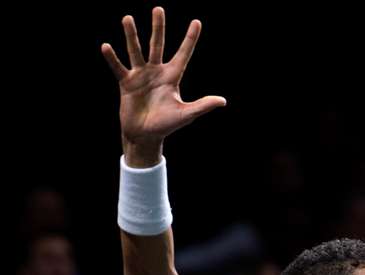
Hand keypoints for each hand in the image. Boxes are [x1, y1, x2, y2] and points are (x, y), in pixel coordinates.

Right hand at [101, 7, 225, 164]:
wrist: (145, 135)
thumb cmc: (167, 125)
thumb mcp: (186, 114)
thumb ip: (202, 106)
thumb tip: (223, 101)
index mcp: (172, 77)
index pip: (183, 54)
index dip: (190, 39)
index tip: (197, 21)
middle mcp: (156, 72)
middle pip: (157, 45)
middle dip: (158, 28)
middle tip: (158, 9)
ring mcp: (140, 76)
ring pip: (136, 51)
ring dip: (131, 36)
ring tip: (127, 18)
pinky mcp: (126, 83)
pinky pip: (118, 67)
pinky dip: (112, 58)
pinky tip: (106, 46)